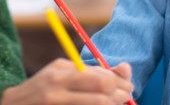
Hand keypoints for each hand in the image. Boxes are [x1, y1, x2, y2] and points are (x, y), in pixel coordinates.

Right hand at [0, 58, 133, 104]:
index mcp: (60, 71)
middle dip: (120, 97)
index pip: (101, 78)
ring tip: (114, 104)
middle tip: (126, 97)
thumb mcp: (62, 72)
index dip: (120, 84)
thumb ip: (91, 71)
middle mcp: (57, 89)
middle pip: (101, 95)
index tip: (128, 87)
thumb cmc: (42, 88)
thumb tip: (126, 68)